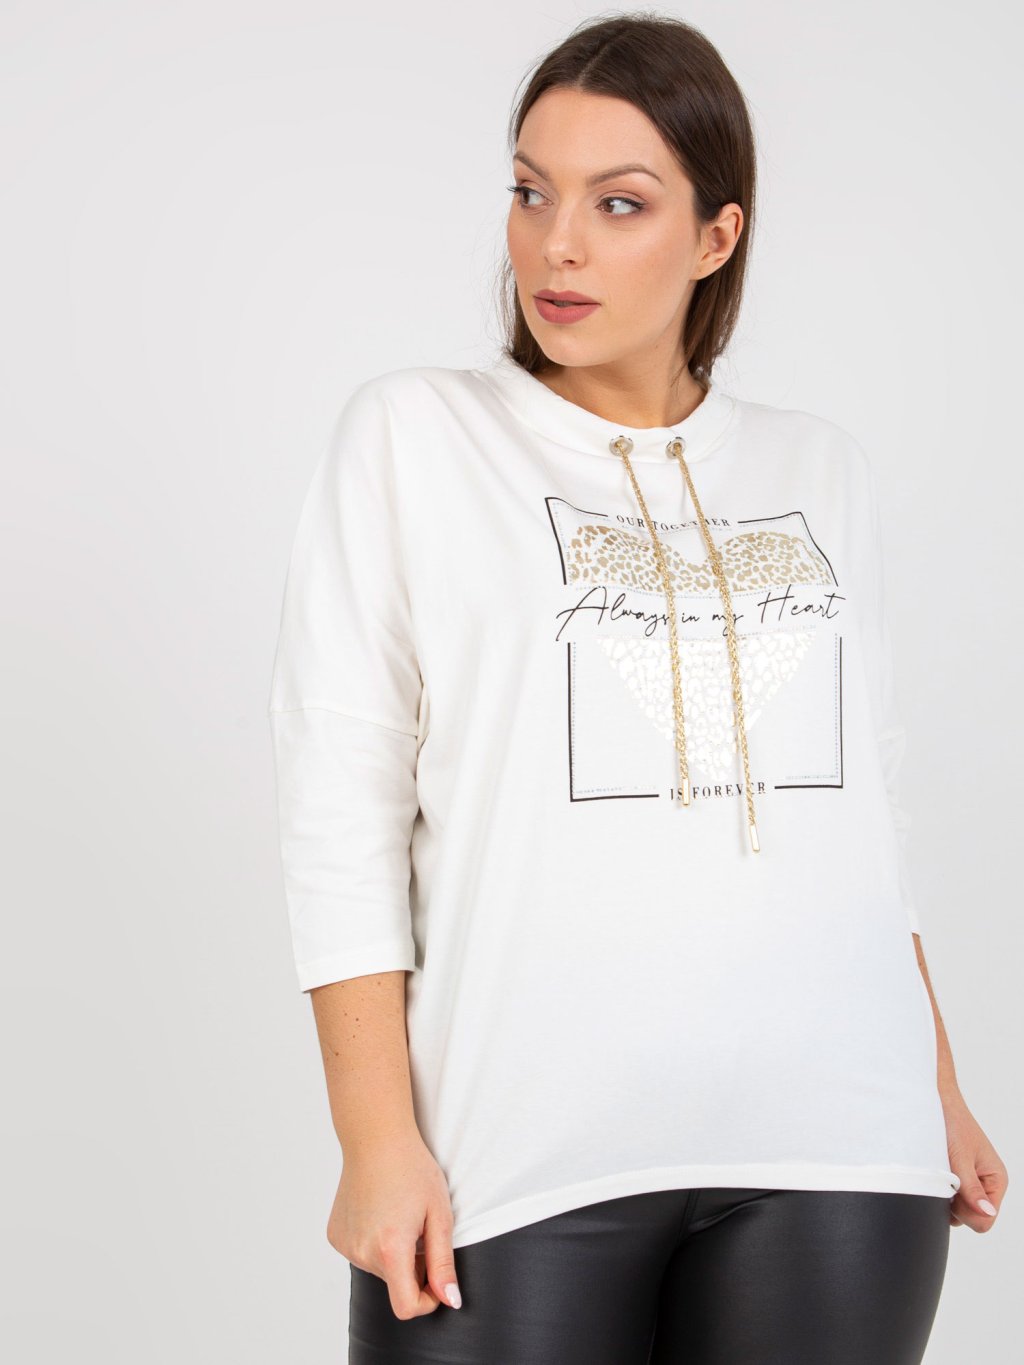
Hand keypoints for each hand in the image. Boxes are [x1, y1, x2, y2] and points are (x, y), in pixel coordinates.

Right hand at [327, 1128, 462, 1318]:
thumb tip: (450, 1300)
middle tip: (420, 1230)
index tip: (436, 1279)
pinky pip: (361, 1252)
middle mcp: (362, 1252)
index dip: (426, 1301)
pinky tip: (379, 1211)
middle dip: (412, 1268)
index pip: (406, 1307)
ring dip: (393, 1254)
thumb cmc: (412, 1169)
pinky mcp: (335, 1235)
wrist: (376, 1138)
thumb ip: (443, 1263)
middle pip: (394, 1284)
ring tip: (399, 1215)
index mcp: (390, 1250)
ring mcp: (345, 1245)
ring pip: (378, 1268)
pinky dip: (374, 1242)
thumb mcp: (439, 1214)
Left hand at [941, 1089, 1007, 1231]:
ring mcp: (970, 1183)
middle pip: (970, 1219)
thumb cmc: (952, 1122)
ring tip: (939, 1171)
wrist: (935, 1101)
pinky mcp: (955, 1178)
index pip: (985, 1220)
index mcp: (995, 1180)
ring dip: (944, 1196)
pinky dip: (938, 1189)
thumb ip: (971, 1188)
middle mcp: (985, 1184)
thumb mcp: (960, 1157)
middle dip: (954, 1204)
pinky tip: (934, 1172)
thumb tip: (987, 1214)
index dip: (966, 1213)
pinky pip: (947, 1198)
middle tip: (944, 1177)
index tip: (953, 1191)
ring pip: (957, 1211)